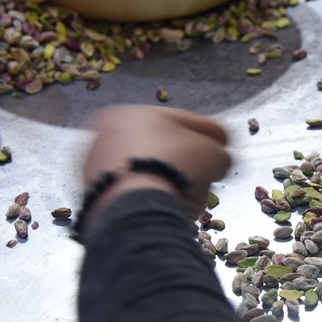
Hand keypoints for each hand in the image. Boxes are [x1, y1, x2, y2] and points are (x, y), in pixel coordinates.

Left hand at [82, 105, 230, 227]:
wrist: (135, 208)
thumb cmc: (175, 169)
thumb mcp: (213, 155)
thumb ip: (219, 153)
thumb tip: (219, 160)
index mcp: (131, 113)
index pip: (181, 120)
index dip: (210, 133)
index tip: (224, 145)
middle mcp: (107, 135)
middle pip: (161, 146)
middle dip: (187, 159)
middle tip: (208, 173)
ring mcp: (98, 168)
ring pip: (146, 171)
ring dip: (170, 180)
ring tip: (191, 196)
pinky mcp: (97, 197)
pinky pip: (134, 193)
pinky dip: (153, 197)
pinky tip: (170, 207)